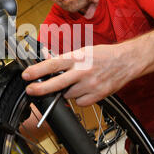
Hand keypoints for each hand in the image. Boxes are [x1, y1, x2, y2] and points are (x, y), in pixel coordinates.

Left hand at [22, 44, 142, 105]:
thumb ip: (66, 58)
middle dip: (40, 88)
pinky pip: (80, 102)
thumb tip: (47, 58)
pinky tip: (84, 90)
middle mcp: (83, 71)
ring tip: (74, 83)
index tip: (27, 75)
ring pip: (68, 95)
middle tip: (30, 90)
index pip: (53, 64)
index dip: (37, 70)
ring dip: (65, 92)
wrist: (127, 62)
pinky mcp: (98, 95)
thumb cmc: (104, 55)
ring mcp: (90, 85)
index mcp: (78, 58)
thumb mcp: (83, 51)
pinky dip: (78, 99)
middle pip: (57, 83)